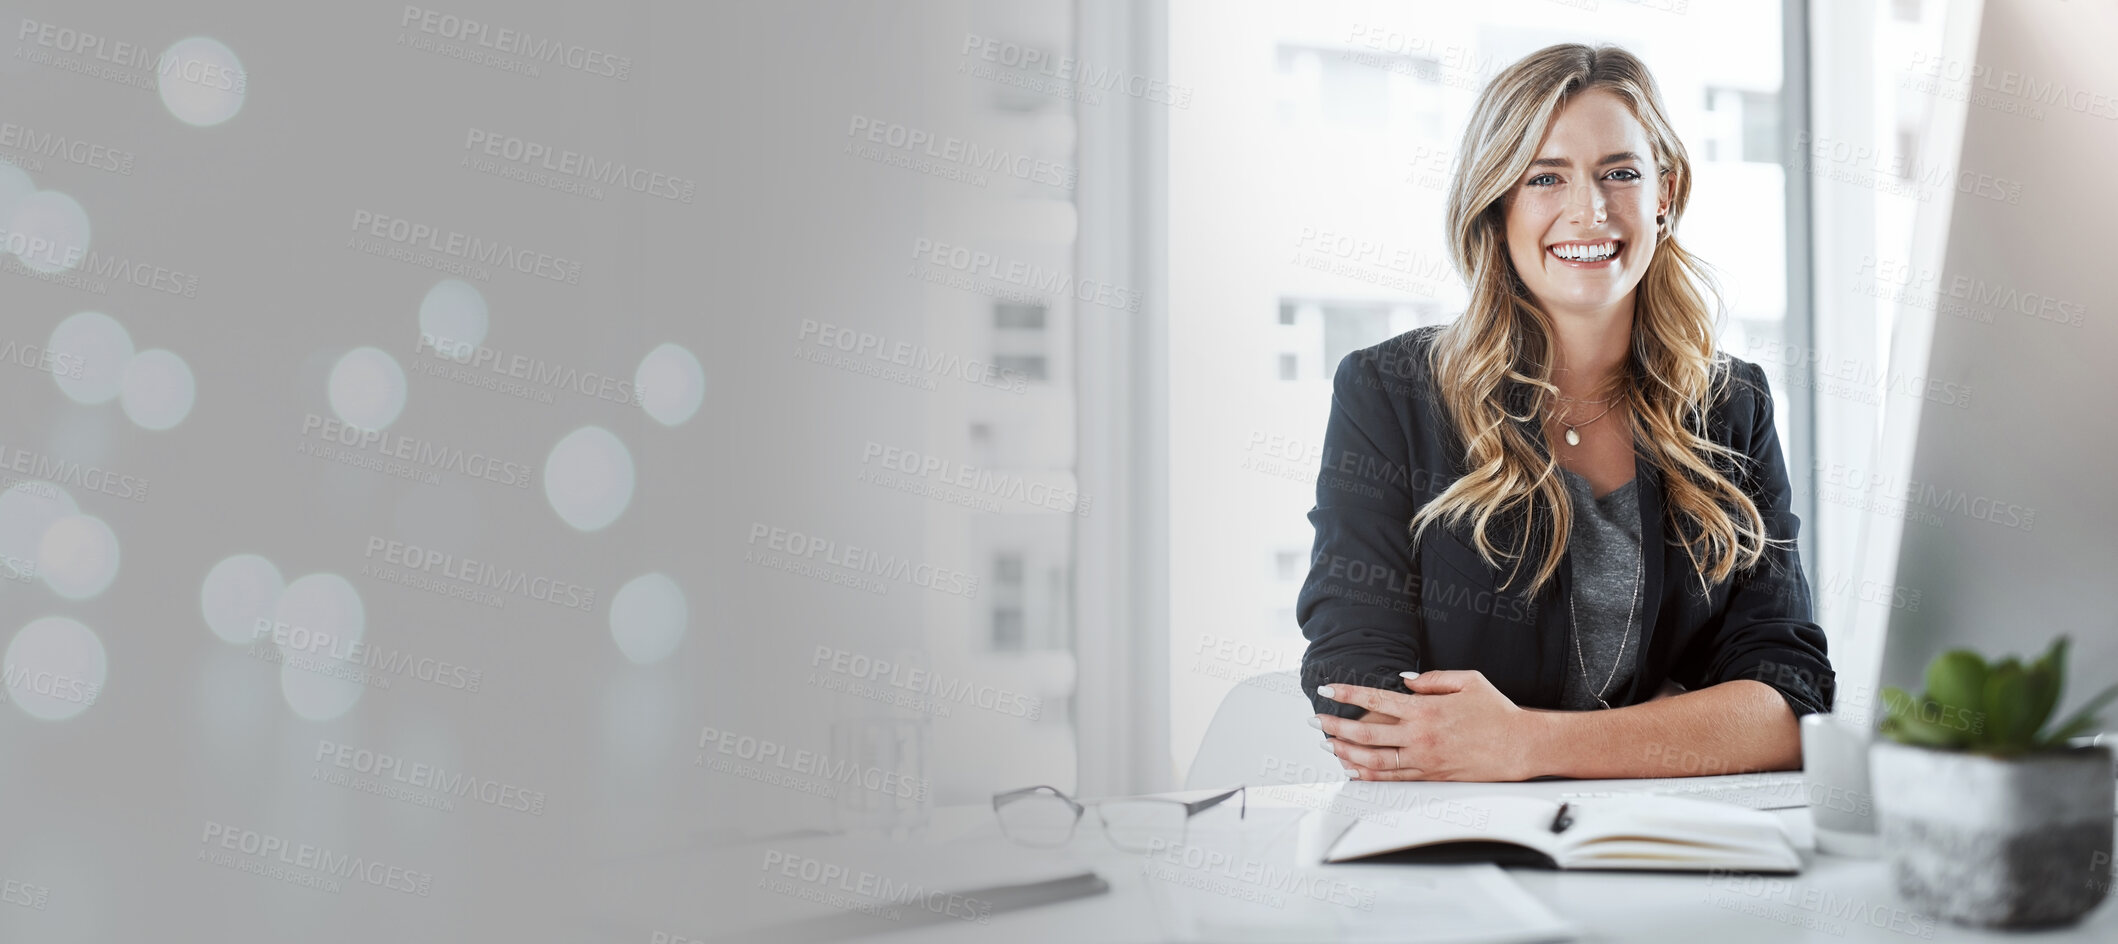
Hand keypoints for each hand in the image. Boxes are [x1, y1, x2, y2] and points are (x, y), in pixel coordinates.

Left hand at [1315, 671, 1538, 780]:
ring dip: (1346, 753)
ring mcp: (1424, 760)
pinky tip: (1353, 770)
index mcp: (1425, 710)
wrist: (1520, 746)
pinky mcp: (1431, 777)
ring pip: (1374, 761)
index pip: (1375, 700)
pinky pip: (1393, 779)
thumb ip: (1432, 679)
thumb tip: (1404, 680)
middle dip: (1335, 727)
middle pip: (1366, 735)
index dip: (1346, 694)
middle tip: (1316, 720)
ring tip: (1327, 745)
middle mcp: (1420, 737)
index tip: (1325, 689)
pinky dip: (1368, 775)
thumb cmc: (1497, 712)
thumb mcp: (1468, 680)